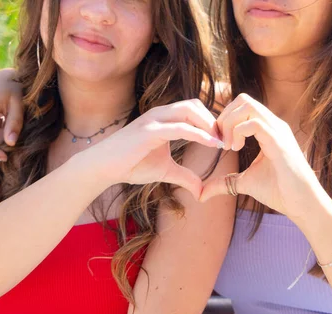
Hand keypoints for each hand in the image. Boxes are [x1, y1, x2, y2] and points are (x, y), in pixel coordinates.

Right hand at [86, 99, 223, 199]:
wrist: (104, 168)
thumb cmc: (131, 165)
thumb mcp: (165, 171)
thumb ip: (185, 176)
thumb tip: (201, 190)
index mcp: (164, 118)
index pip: (194, 109)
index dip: (211, 122)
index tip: (225, 139)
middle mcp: (160, 114)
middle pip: (195, 105)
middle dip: (214, 120)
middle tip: (227, 139)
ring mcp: (154, 120)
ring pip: (190, 110)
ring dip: (210, 124)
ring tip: (222, 142)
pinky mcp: (150, 131)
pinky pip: (181, 127)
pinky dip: (200, 134)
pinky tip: (214, 145)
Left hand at [200, 94, 322, 219]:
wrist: (301, 204)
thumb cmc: (279, 192)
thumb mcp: (244, 183)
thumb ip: (224, 182)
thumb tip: (201, 193)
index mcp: (268, 129)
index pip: (242, 106)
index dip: (225, 119)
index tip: (218, 142)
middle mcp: (274, 125)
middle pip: (243, 99)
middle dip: (224, 117)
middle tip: (220, 141)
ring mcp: (278, 130)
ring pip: (247, 105)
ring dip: (230, 123)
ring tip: (228, 145)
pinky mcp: (279, 141)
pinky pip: (254, 122)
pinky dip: (238, 132)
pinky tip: (235, 148)